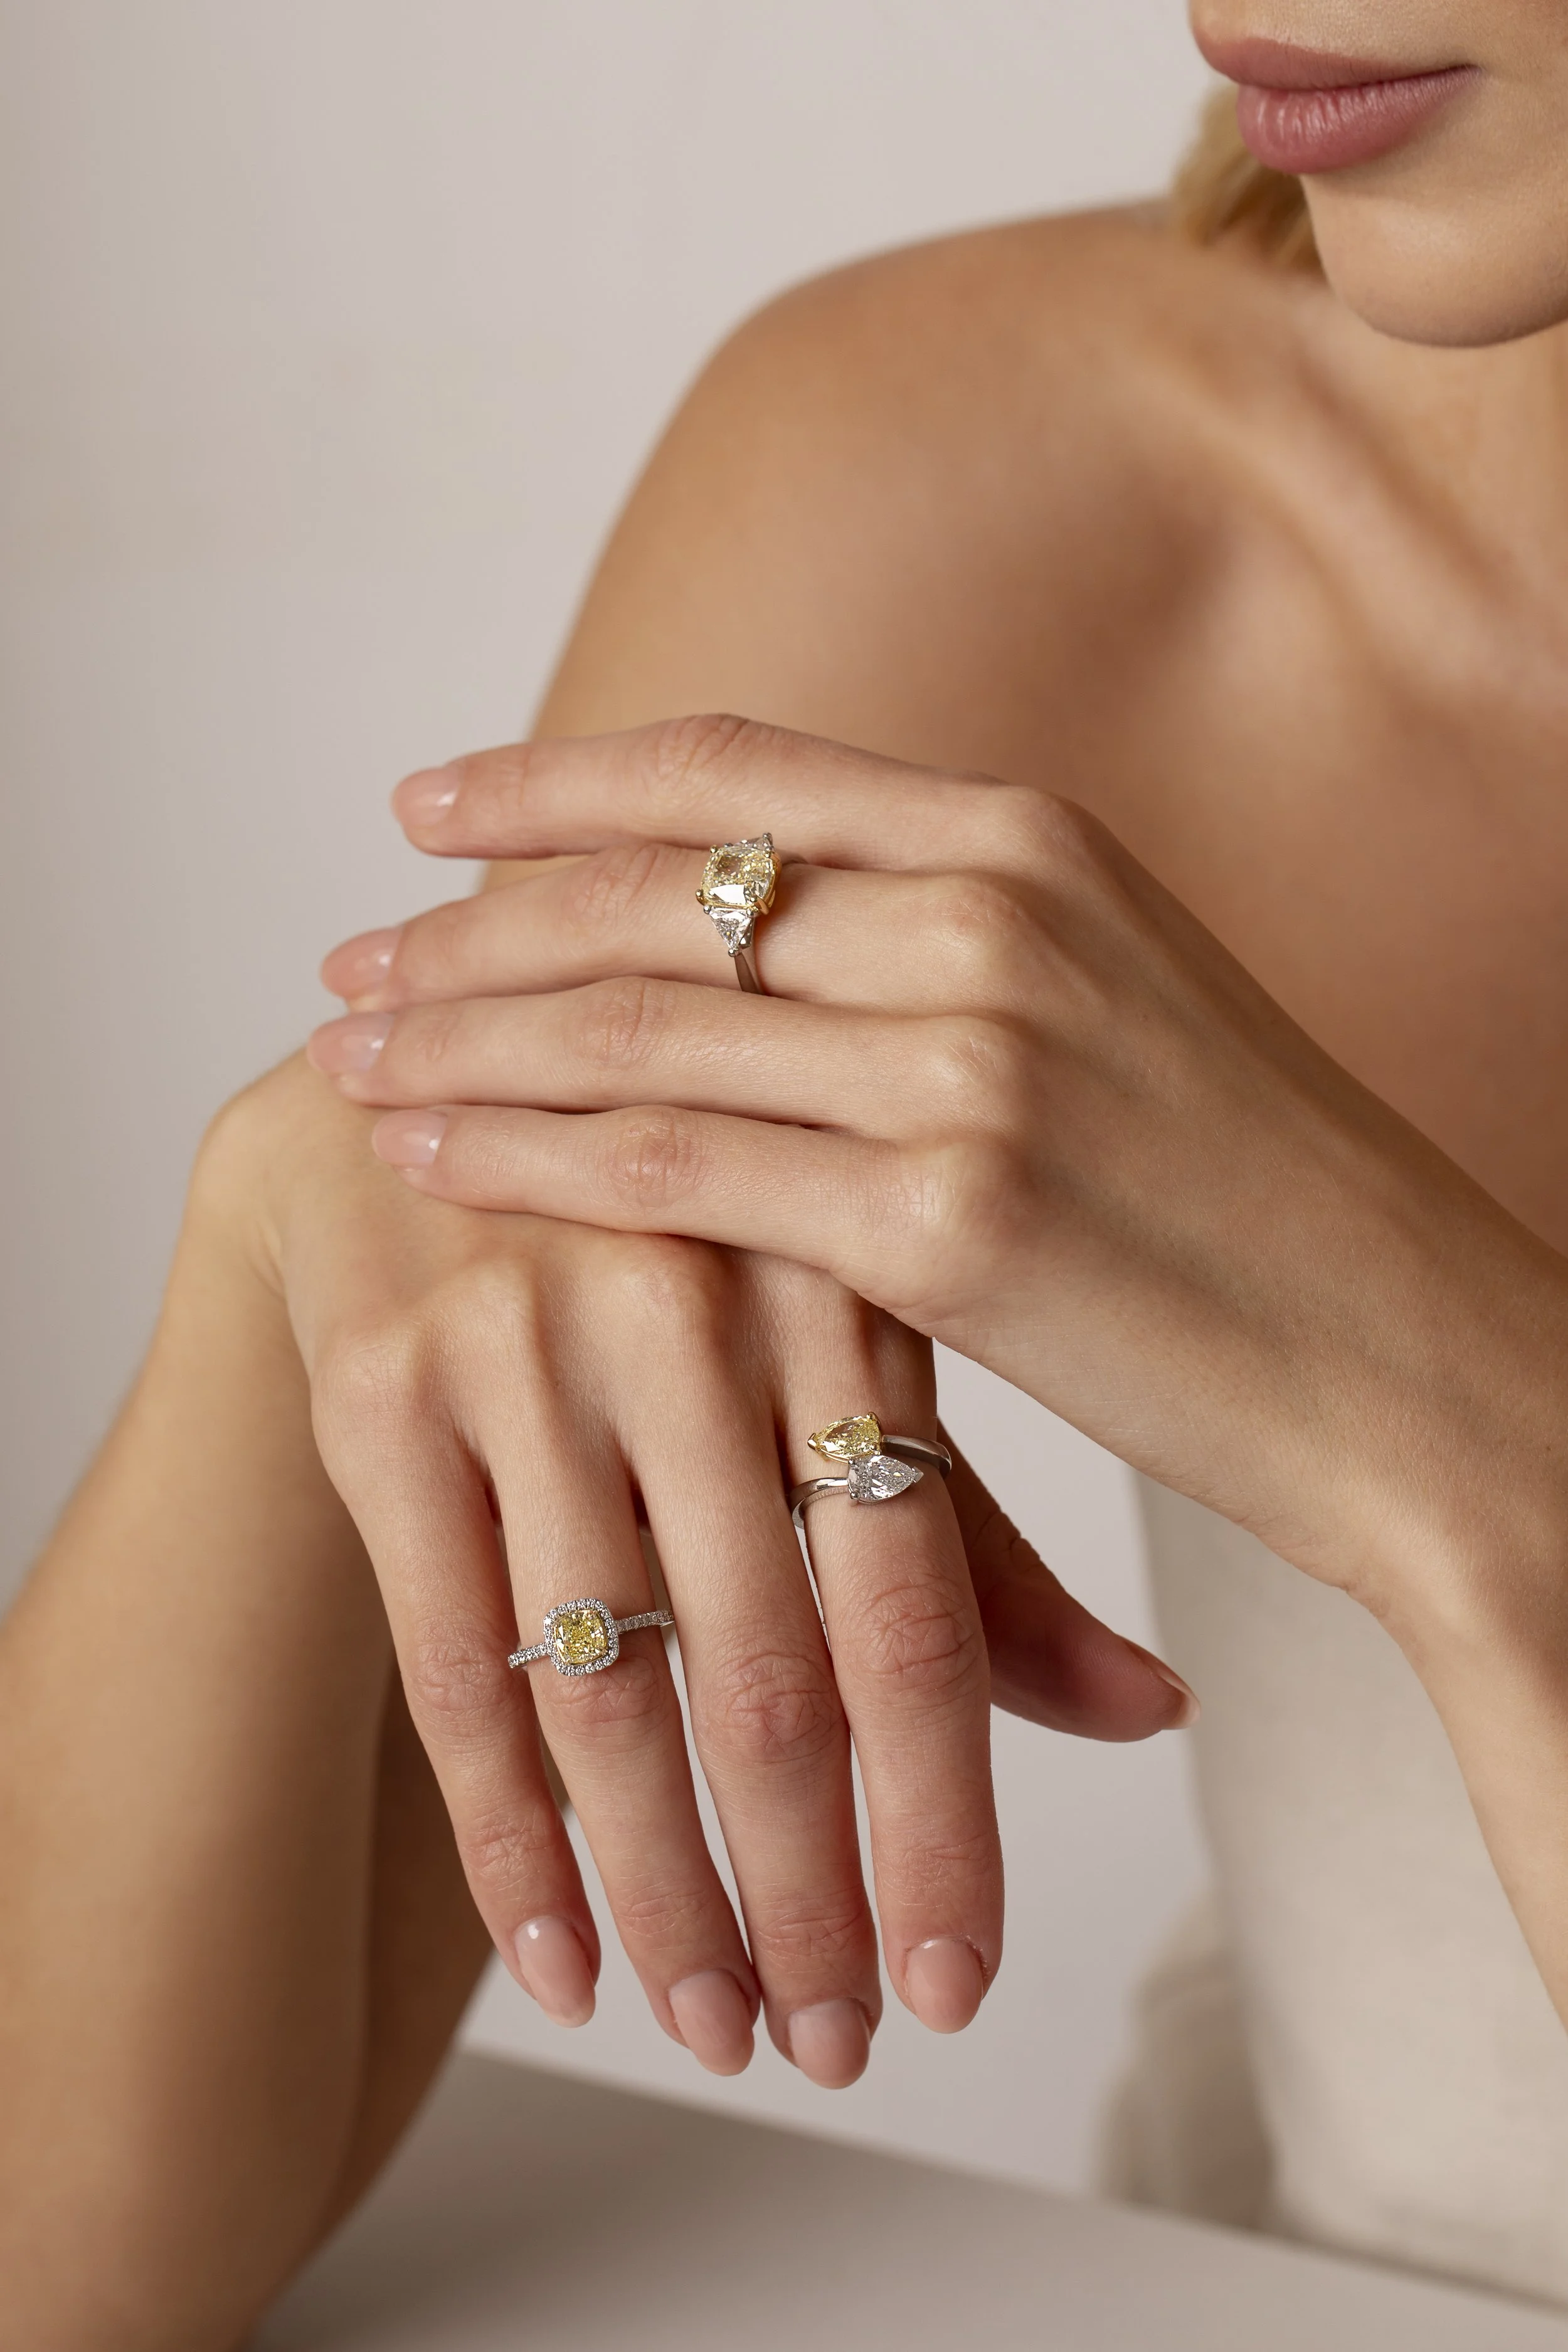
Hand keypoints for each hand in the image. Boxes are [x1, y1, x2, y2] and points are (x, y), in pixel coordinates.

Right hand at [215, 1055, 1189, 2090]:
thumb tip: (1152, 1711)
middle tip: (841, 2043)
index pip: (916, 1607)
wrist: (438, 1092)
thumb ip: (972, 1537)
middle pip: (764, 1673)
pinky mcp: (381, 1390)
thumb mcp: (845, 1354)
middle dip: (810, 1891)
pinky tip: (562, 1964)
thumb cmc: (686, 1245)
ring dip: (669, 1895)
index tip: (958, 1985)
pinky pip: (450, 1662)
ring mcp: (521, 1347)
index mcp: (843, 1292)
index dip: (940, 1817)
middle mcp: (687, 1312)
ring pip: (604, 1692)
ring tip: (723, 2027)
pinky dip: (508, 1840)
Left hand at [311, 715, 1567, 1626]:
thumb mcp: (1112, 999)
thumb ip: (942, 944)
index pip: (736, 769)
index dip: (558, 780)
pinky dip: (526, 1148)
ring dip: (465, 1031)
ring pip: (636, 1021)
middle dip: (472, 921)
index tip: (430, 807)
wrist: (1412, 1358)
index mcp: (1034, 837)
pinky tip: (429, 1148)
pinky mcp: (948, 1219)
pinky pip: (671, 1160)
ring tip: (349, 1048)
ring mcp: (971, 1060)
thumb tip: (757, 936)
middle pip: (656, 887)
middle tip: (350, 953)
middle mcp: (993, 913)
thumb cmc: (1257, 1197)